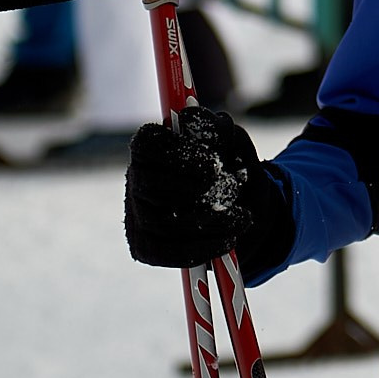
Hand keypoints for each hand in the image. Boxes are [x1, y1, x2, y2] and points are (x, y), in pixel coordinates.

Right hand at [124, 105, 290, 272]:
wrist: (243, 210)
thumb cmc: (231, 169)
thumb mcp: (233, 143)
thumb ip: (219, 130)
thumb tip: (206, 124)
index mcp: (151, 146)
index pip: (146, 144)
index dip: (179, 154)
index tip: (214, 166)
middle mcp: (135, 179)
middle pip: (150, 185)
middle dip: (197, 190)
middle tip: (232, 189)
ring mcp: (136, 215)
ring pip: (161, 222)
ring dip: (208, 221)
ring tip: (241, 218)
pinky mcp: (144, 247)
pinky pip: (165, 253)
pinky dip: (202, 247)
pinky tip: (228, 240)